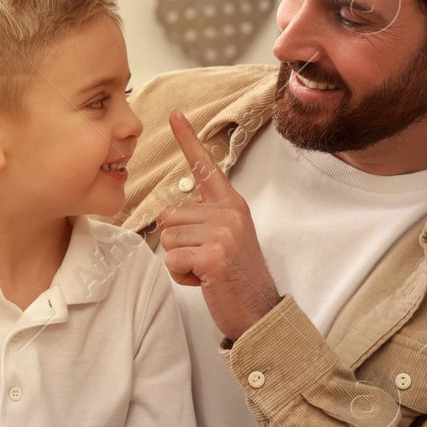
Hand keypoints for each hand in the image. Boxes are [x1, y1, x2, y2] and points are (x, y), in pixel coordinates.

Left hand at [157, 110, 279, 341]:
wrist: (259, 312)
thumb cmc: (235, 278)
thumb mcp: (226, 239)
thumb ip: (204, 220)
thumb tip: (168, 216)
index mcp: (233, 205)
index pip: (206, 167)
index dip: (187, 140)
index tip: (174, 114)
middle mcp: (229, 213)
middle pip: (169, 216)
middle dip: (178, 244)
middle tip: (205, 260)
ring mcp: (222, 233)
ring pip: (167, 239)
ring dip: (179, 261)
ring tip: (206, 270)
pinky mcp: (212, 255)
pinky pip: (171, 260)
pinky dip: (180, 276)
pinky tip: (203, 281)